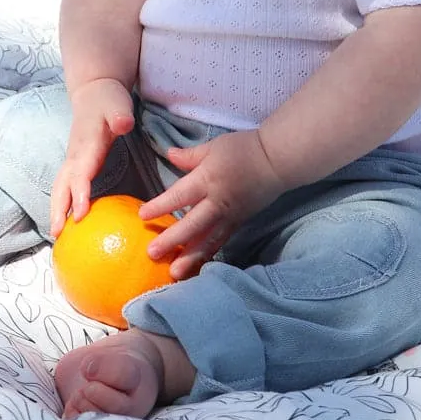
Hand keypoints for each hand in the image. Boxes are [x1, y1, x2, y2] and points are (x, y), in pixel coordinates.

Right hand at [50, 79, 134, 236]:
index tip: (80, 215)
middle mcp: (75, 156)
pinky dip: (62, 204)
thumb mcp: (118, 103)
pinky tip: (67, 221)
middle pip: (61, 186)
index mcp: (86, 145)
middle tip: (57, 234)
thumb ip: (120, 116)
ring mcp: (73, 160)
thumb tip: (123, 125)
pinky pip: (66, 187)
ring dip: (56, 210)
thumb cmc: (108, 100)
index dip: (79, 194)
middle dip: (58, 209)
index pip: (80, 173)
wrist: (93, 91)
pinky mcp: (75, 164)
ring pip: (60, 188)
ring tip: (56, 234)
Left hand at [139, 129, 286, 278]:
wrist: (278, 160)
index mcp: (208, 179)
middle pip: (192, 224)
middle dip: (172, 240)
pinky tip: (197, 266)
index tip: (142, 216)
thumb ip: (190, 156)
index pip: (180, 195)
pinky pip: (221, 241)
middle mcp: (217, 202)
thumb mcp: (214, 147)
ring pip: (207, 240)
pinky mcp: (239, 223)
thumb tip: (169, 154)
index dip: (160, 206)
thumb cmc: (244, 149)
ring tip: (174, 273)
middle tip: (152, 253)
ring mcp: (229, 215)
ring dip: (190, 257)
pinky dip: (208, 254)